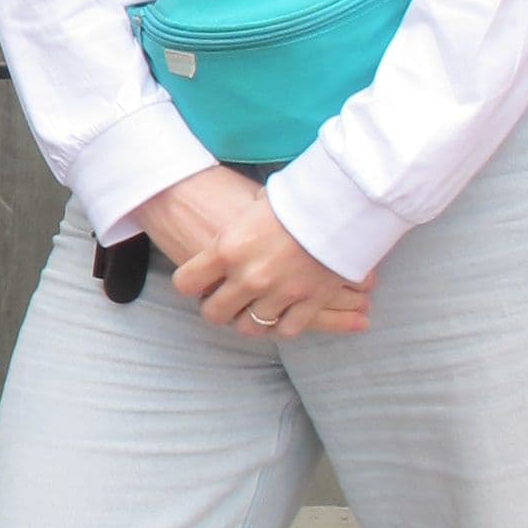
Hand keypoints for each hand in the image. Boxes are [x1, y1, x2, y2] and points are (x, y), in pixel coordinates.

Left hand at [140, 165, 372, 338]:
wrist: (341, 202)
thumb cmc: (295, 197)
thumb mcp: (253, 205)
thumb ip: (237, 228)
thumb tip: (230, 228)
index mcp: (227, 249)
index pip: (186, 282)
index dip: (190, 284)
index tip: (197, 282)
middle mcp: (248, 277)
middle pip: (214, 313)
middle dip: (215, 309)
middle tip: (221, 302)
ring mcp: (279, 293)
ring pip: (249, 327)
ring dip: (247, 320)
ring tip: (249, 310)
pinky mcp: (309, 302)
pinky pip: (285, 330)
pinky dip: (280, 326)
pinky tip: (278, 317)